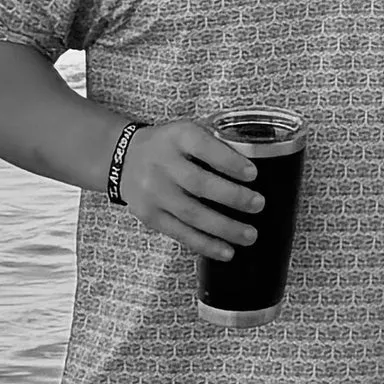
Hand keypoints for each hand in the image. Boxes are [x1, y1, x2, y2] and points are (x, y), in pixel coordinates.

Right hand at [118, 119, 265, 252]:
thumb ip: (215, 145)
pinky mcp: (150, 216)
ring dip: (224, 227)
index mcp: (177, 137)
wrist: (124, 158)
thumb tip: (255, 169)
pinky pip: (180, 233)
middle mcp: (162, 164)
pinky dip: (206, 244)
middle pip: (199, 184)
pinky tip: (226, 251)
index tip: (253, 174)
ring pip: (191, 214)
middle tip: (259, 205)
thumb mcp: (187, 132)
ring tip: (250, 235)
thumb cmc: (168, 146)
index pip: (204, 147)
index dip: (229, 161)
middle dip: (232, 197)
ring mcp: (154, 192)